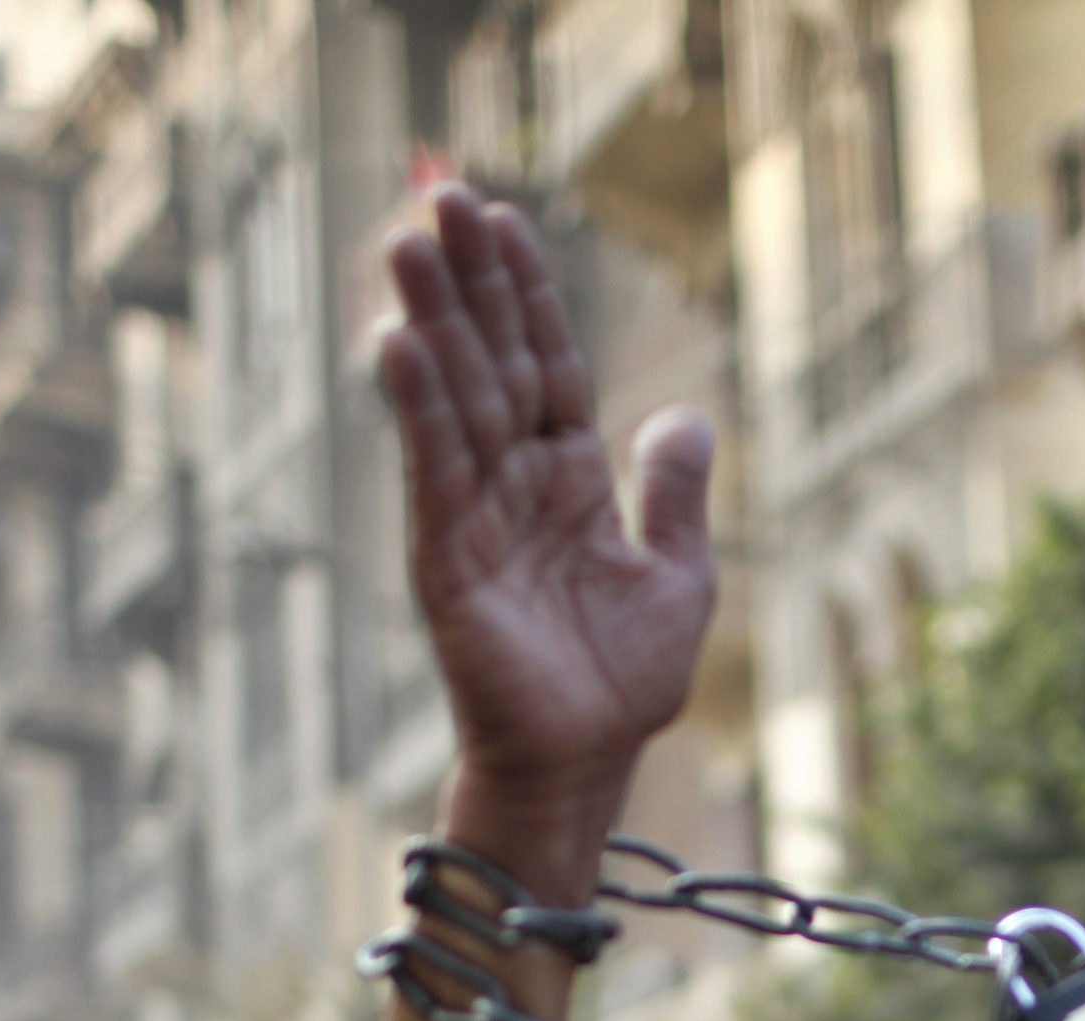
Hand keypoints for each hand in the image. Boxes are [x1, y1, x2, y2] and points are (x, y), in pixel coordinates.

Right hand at [381, 188, 716, 870]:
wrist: (584, 763)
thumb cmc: (623, 683)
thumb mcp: (679, 574)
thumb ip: (674, 491)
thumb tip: (681, 414)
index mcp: (566, 479)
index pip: (545, 362)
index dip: (527, 292)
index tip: (502, 217)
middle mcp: (513, 485)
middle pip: (492, 359)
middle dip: (468, 279)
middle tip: (440, 193)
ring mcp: (473, 517)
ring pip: (455, 398)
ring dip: (432, 318)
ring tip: (407, 240)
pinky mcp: (446, 559)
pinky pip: (433, 470)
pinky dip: (420, 408)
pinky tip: (403, 345)